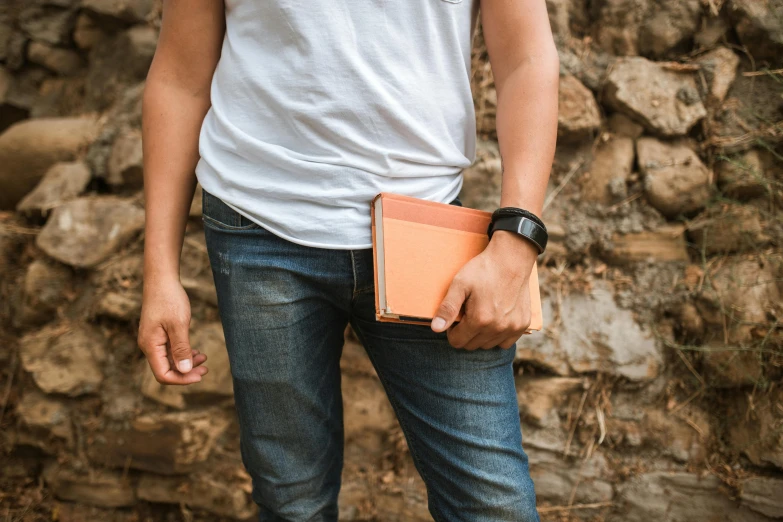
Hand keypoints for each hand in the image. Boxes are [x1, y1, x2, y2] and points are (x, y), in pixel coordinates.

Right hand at [137, 276, 208, 383]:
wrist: (161, 279)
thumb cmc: (170, 299)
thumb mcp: (179, 324)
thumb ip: (181, 349)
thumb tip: (184, 371)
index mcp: (151, 346)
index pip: (163, 375)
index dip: (181, 379)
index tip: (200, 374)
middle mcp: (149, 346)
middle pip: (166, 370)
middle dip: (186, 372)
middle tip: (206, 368)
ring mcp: (153, 340)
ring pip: (169, 361)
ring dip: (186, 363)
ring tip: (204, 358)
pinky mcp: (159, 334)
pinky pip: (170, 351)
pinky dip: (183, 353)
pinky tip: (196, 352)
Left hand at [431, 231, 535, 349]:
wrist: (511, 259)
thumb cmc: (483, 270)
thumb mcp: (460, 284)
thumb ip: (447, 308)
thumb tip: (436, 329)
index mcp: (479, 320)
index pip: (457, 342)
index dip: (452, 330)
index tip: (457, 316)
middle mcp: (497, 328)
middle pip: (472, 345)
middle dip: (466, 333)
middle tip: (468, 313)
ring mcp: (512, 327)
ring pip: (488, 345)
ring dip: (481, 335)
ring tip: (482, 314)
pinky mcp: (522, 325)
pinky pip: (506, 343)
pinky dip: (498, 336)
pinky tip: (495, 320)